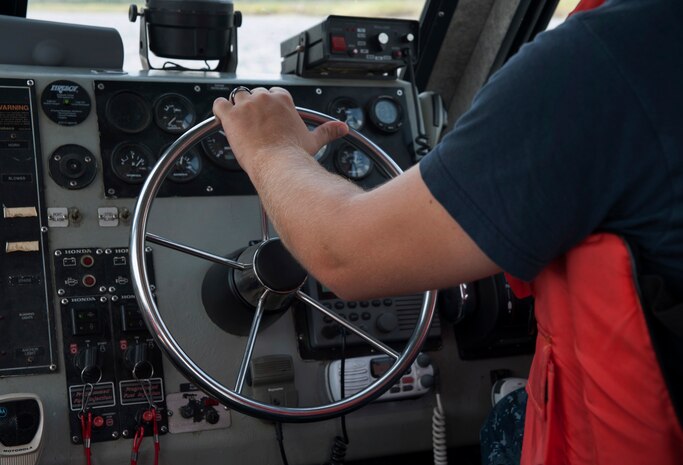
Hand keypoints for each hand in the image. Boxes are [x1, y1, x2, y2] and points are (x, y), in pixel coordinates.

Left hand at [212, 87, 348, 172]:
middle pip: (254, 94)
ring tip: (240, 125)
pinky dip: (219, 111)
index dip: (269, 106)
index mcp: (283, 100)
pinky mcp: (231, 116)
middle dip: (253, 108)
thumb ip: (327, 131)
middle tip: (255, 125)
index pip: (273, 93)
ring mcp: (246, 106)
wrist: (279, 166)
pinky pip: (219, 104)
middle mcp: (264, 98)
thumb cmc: (294, 155)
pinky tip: (223, 120)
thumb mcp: (313, 140)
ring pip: (236, 97)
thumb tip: (342, 128)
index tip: (269, 118)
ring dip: (237, 108)